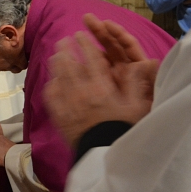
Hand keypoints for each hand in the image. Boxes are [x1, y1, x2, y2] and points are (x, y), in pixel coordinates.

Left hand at [43, 22, 158, 147]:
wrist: (104, 156)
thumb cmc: (123, 132)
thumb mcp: (136, 108)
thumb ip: (135, 84)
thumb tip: (140, 63)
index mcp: (101, 87)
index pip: (90, 59)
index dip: (84, 44)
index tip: (80, 34)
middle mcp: (81, 92)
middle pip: (69, 64)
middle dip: (65, 49)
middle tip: (62, 40)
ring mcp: (67, 104)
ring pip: (57, 77)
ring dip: (56, 64)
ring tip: (55, 56)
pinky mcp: (59, 116)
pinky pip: (50, 96)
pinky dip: (50, 86)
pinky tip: (52, 82)